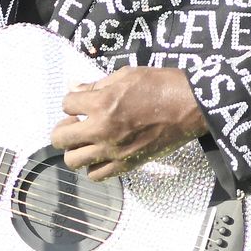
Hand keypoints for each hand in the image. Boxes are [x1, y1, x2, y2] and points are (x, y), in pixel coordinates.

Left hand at [50, 66, 208, 180]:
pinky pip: (96, 175)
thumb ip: (96, 85)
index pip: (66, 104)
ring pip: (73, 161)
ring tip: (86, 140)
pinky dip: (93, 166)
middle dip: (63, 128)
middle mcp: (102, 130)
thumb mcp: (126, 75)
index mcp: (102, 104)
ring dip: (74, 149)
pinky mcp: (126, 164)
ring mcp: (113, 151)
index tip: (82, 101)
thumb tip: (74, 88)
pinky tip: (100, 153)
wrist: (190, 106)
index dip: (72, 101)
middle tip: (76, 122)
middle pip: (60, 138)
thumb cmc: (160, 85)